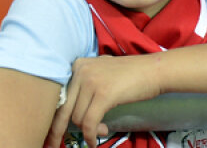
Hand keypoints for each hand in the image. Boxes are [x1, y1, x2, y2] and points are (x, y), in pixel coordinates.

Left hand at [45, 54, 161, 147]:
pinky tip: (95, 139)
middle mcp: (81, 71)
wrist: (156, 70)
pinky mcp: (104, 94)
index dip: (53, 118)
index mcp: (78, 65)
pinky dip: (91, 135)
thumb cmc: (131, 74)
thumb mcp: (102, 72)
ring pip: (78, 118)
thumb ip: (84, 85)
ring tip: (101, 129)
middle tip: (52, 145)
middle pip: (63, 109)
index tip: (50, 134)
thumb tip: (68, 113)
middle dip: (57, 131)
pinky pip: (90, 123)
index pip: (59, 96)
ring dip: (89, 130)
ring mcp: (92, 82)